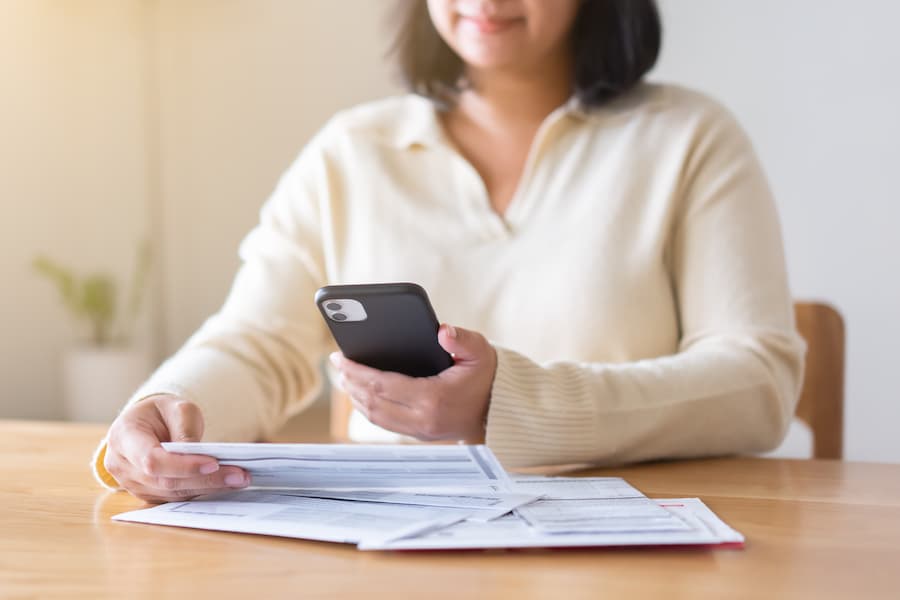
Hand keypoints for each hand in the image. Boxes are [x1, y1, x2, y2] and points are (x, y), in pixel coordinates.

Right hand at [103, 394, 249, 502]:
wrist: (146, 423)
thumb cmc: (160, 413)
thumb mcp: (176, 407)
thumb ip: (186, 429)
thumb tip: (201, 457)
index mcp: (123, 436)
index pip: (152, 459)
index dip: (183, 465)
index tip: (214, 463)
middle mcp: (122, 465)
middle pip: (165, 481)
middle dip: (205, 479)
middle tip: (240, 475)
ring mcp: (132, 484)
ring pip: (172, 494)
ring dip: (208, 488)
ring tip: (239, 479)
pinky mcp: (147, 494)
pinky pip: (174, 498)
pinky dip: (200, 492)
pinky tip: (224, 485)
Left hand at [331, 324, 496, 442]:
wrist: (500, 409)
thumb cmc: (487, 376)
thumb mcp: (480, 350)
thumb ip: (462, 339)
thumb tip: (442, 331)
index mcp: (434, 398)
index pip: (383, 386)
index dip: (357, 372)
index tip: (341, 358)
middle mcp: (423, 419)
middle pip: (373, 403)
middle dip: (351, 382)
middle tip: (337, 363)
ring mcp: (421, 431)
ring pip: (376, 417)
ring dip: (356, 397)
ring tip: (344, 377)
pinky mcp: (420, 435)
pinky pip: (385, 423)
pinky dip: (369, 407)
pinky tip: (361, 392)